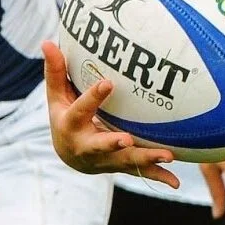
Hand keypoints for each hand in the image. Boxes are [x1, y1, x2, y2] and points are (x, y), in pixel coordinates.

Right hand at [42, 41, 178, 186]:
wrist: (70, 154)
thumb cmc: (65, 116)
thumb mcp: (57, 96)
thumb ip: (55, 71)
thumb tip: (47, 41)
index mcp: (71, 126)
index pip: (81, 109)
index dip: (94, 97)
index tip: (108, 83)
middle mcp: (87, 147)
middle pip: (101, 146)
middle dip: (114, 144)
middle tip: (128, 139)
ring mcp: (106, 159)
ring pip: (126, 161)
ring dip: (146, 159)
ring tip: (168, 155)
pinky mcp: (121, 166)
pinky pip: (141, 172)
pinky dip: (158, 176)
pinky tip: (176, 182)